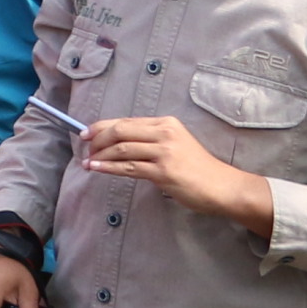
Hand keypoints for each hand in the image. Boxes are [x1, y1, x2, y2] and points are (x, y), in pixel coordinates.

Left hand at [82, 114, 274, 232]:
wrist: (222, 186)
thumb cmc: (197, 168)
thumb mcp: (174, 145)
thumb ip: (149, 140)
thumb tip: (116, 142)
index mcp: (166, 123)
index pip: (126, 121)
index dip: (101, 126)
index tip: (85, 133)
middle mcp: (164, 133)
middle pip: (119, 130)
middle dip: (96, 139)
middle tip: (84, 148)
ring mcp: (164, 151)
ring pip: (121, 148)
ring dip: (100, 156)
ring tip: (88, 162)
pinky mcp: (163, 171)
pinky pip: (128, 167)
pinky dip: (108, 168)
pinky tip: (96, 169)